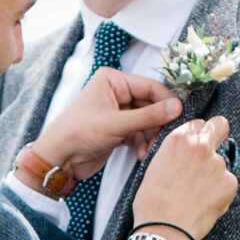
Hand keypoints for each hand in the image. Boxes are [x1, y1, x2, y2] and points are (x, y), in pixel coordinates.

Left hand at [21, 68, 182, 192]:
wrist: (59, 159)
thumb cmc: (78, 133)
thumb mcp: (117, 124)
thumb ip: (149, 116)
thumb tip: (176, 107)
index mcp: (113, 80)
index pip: (149, 86)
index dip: (166, 101)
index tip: (179, 115)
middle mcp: (116, 93)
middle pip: (150, 104)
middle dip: (158, 123)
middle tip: (165, 137)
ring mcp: (118, 112)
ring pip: (147, 121)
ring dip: (151, 136)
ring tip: (150, 149)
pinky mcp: (118, 130)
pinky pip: (139, 133)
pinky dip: (143, 143)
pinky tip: (142, 153)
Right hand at [129, 112, 239, 239]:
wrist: (165, 229)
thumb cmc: (153, 203)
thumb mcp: (156, 167)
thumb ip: (176, 153)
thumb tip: (186, 152)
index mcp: (179, 139)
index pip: (198, 124)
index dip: (197, 135)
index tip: (196, 145)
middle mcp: (201, 146)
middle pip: (220, 125)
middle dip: (218, 134)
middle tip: (212, 151)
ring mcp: (218, 164)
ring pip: (222, 161)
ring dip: (215, 173)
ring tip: (197, 193)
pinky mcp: (230, 182)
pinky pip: (229, 182)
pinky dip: (221, 191)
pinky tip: (205, 202)